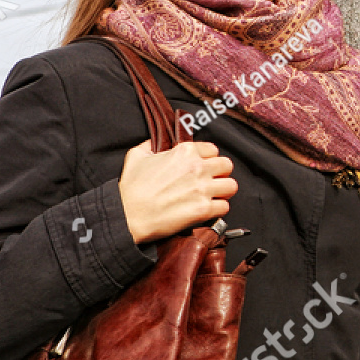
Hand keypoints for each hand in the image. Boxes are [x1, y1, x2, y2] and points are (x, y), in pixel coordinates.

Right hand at [118, 140, 235, 243]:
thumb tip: (156, 143)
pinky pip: (225, 207)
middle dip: (220, 174)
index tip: (202, 167)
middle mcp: (197, 167)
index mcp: (184, 152)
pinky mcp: (204, 209)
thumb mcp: (137, 156)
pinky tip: (207, 210)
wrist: (127, 215)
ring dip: (223, 191)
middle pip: (227, 166)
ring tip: (212, 196)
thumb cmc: (131, 188)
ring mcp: (202, 189)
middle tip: (210, 181)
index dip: (208, 159)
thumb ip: (151, 145)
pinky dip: (218, 209)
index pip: (213, 150)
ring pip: (231, 186)